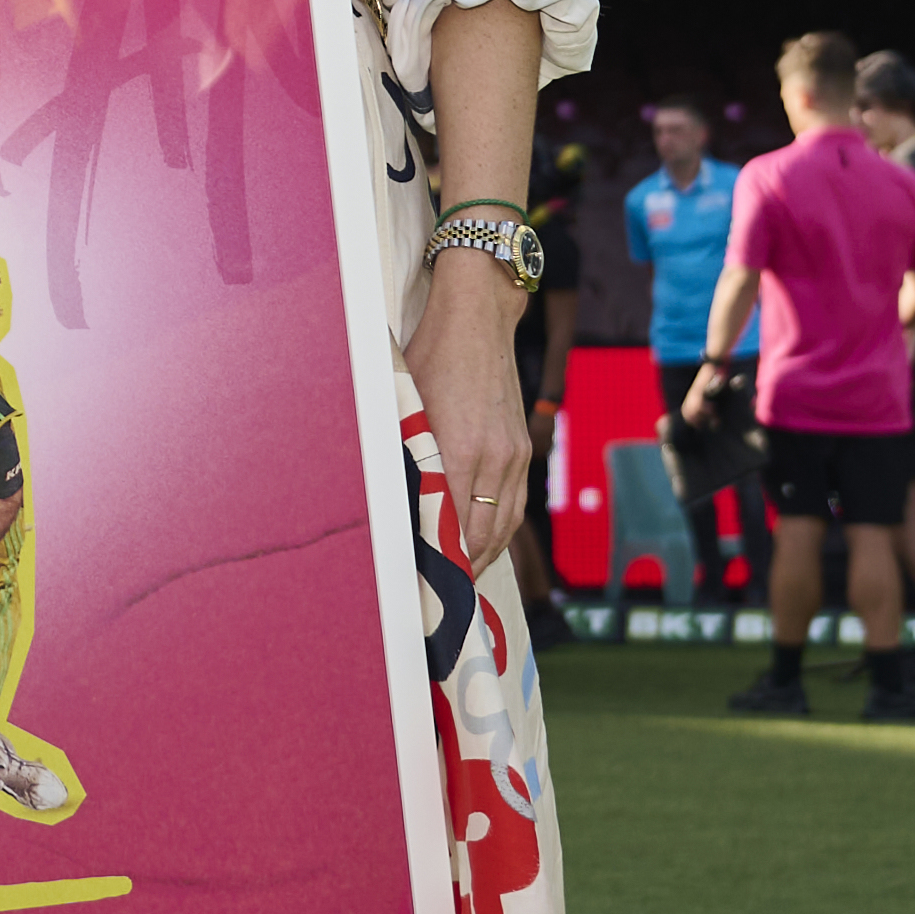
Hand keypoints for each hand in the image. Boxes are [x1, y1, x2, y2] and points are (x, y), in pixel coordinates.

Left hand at [409, 253, 530, 588]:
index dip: (437, 560)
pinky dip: (500, 529)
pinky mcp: (521, 447)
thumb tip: (393, 500)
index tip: (420, 583)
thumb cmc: (432, 355)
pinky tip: (486, 542)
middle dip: (461, 569)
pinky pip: (514, 502)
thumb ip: (406, 455)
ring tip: (462, 579)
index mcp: (458, 450)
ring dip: (483, 555)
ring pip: (502, 523)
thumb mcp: (406, 404)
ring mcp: (512, 454)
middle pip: (480, 535)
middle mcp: (492, 458)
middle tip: (439, 596)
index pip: (449, 526)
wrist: (479, 317)